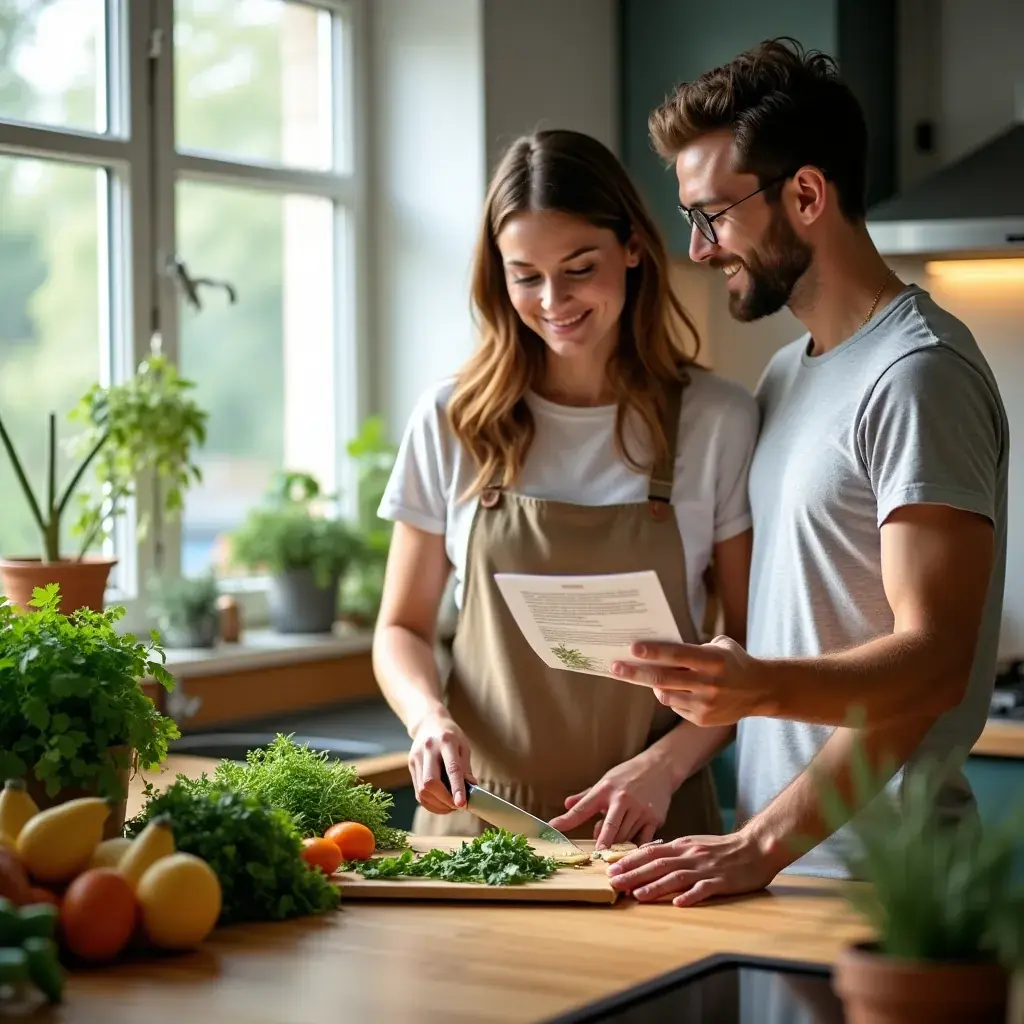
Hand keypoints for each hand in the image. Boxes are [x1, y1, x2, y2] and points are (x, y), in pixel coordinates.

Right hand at [408, 709, 473, 813]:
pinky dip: (430, 803)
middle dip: (445, 800)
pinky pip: (418, 792)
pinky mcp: (410, 766)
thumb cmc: (451, 735)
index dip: (457, 788)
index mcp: (446, 741)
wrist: (428, 723)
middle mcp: (428, 749)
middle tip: (457, 806)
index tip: (462, 804)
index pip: (451, 768)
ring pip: (422, 790)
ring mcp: (416, 758)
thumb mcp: (464, 746)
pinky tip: (440, 803)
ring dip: (437, 804)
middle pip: (430, 782)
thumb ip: (466, 768)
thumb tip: (472, 790)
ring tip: (450, 806)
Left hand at [547, 755, 675, 848]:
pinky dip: (634, 847)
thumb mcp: (605, 781)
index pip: (582, 808)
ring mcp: (640, 809)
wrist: (660, 767)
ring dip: (617, 845)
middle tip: (596, 854)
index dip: (567, 820)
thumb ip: (586, 796)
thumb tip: (566, 804)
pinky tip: (630, 850)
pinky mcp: (654, 818)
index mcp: (605, 790)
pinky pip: (642, 840)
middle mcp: (622, 799)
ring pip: (624, 837)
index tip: (553, 828)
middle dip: (602, 843)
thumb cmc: (628, 775)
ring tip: (612, 846)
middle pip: (608, 828)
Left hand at [605, 828, 780, 905]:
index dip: (630, 860)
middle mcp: (691, 854)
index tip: (612, 869)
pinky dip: (691, 896)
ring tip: (637, 896)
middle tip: (614, 883)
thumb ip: (675, 852)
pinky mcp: (722, 881)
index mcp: (683, 845)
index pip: (651, 851)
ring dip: (655, 886)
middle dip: (633, 874)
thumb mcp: (695, 844)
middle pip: (658, 864)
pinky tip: (679, 904)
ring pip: (676, 876)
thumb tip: (650, 860)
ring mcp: (706, 868)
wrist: (756, 846)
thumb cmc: (724, 848)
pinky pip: (705, 889)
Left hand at [611, 636, 770, 726]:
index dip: (654, 652)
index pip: (677, 655)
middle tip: (615, 667)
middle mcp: (709, 683)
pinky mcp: (703, 720)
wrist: (760, 691)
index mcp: (713, 660)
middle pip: (663, 678)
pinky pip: (675, 707)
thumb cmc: (734, 662)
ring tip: (652, 677)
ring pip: (665, 695)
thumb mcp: (719, 646)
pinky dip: (672, 697)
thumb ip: (692, 648)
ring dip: (655, 685)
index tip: (632, 649)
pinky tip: (681, 691)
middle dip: (635, 673)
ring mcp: (705, 704)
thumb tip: (658, 649)